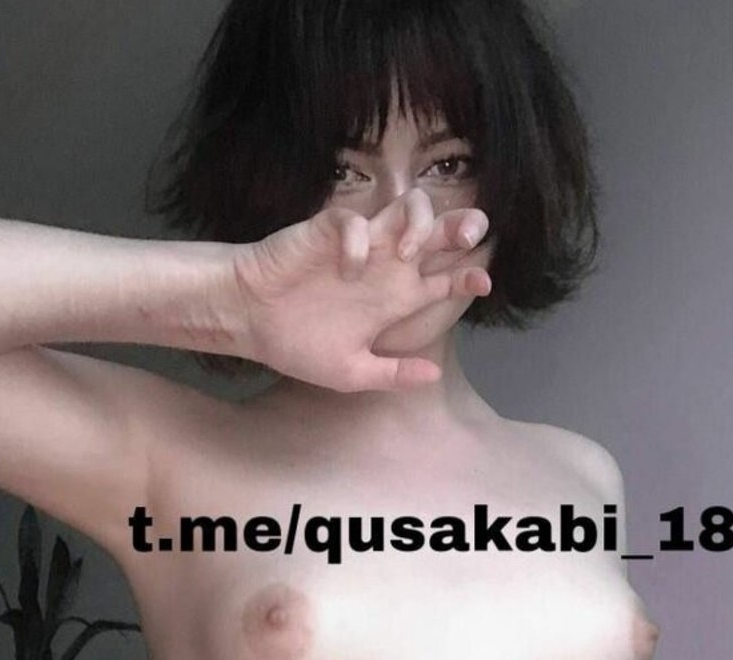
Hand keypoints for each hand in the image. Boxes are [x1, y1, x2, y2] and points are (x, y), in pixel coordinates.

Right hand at [228, 188, 491, 392]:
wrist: (249, 321)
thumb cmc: (297, 345)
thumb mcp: (351, 374)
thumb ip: (393, 374)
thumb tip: (435, 374)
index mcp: (393, 300)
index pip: (440, 281)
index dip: (465, 277)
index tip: (483, 283)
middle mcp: (383, 268)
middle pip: (433, 236)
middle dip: (457, 229)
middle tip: (471, 236)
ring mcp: (358, 247)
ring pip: (402, 211)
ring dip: (416, 223)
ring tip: (408, 253)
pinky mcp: (326, 234)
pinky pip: (353, 223)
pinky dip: (357, 241)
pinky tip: (348, 269)